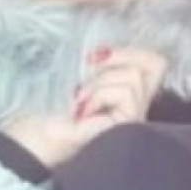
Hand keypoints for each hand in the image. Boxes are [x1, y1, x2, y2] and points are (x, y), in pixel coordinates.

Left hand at [0, 47, 168, 169]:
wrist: (34, 139)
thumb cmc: (50, 109)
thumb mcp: (79, 75)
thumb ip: (101, 64)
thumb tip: (104, 50)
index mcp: (127, 89)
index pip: (155, 62)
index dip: (133, 50)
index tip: (97, 55)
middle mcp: (137, 104)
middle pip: (156, 64)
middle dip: (121, 56)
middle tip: (91, 66)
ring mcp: (135, 117)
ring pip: (135, 77)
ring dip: (100, 82)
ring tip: (80, 99)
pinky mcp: (128, 126)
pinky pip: (127, 94)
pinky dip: (100, 94)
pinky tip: (83, 112)